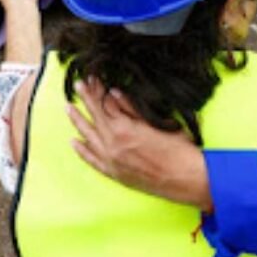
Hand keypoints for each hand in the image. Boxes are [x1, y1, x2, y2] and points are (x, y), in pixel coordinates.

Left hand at [67, 77, 212, 210]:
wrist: (187, 179)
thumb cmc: (178, 148)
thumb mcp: (156, 121)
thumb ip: (132, 108)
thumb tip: (114, 92)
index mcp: (123, 128)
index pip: (105, 103)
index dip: (98, 89)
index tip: (92, 77)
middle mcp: (112, 145)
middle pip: (95, 116)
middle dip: (86, 99)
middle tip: (79, 85)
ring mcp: (112, 160)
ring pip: (88, 136)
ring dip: (78, 121)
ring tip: (69, 108)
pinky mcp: (115, 174)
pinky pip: (92, 161)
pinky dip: (82, 151)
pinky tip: (74, 142)